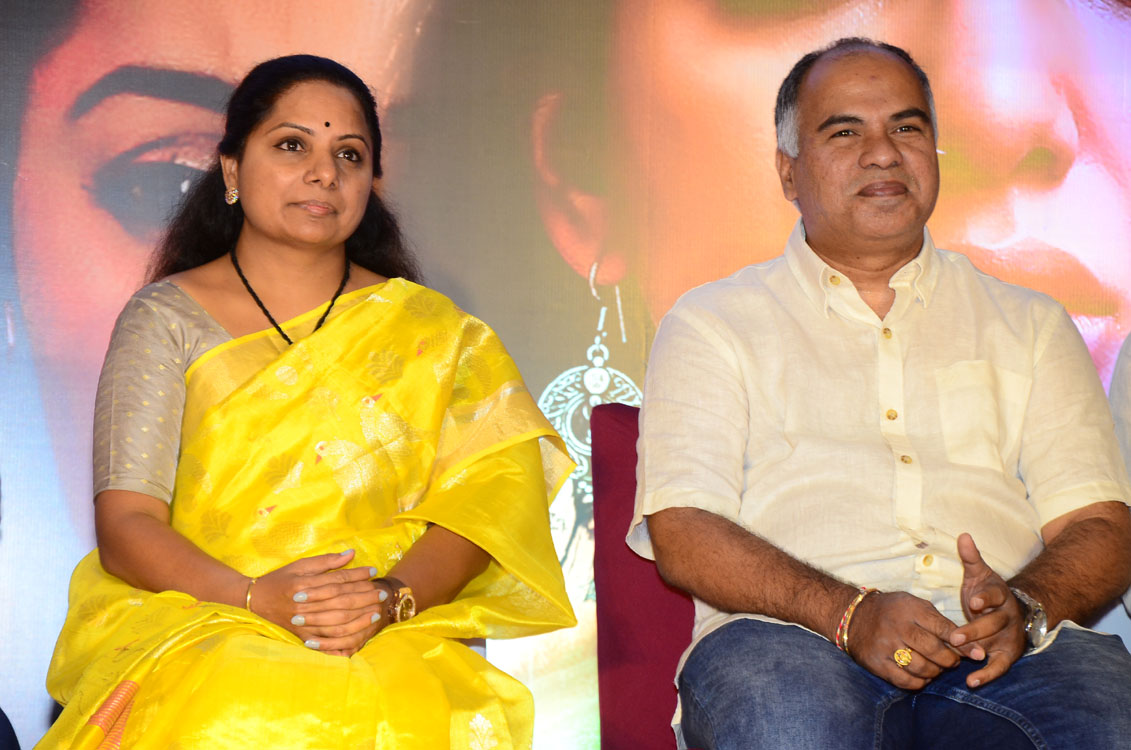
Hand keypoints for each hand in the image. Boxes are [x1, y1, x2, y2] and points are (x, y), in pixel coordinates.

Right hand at [249, 550, 387, 654]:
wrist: (255, 601)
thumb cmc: (280, 579)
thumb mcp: (300, 565)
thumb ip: (326, 561)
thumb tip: (351, 554)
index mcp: (304, 583)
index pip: (336, 579)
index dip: (356, 575)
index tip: (373, 571)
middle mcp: (304, 604)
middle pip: (340, 601)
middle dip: (363, 596)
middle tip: (381, 593)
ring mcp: (303, 622)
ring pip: (335, 622)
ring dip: (358, 618)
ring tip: (375, 612)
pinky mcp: (301, 636)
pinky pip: (324, 641)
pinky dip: (341, 641)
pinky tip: (357, 638)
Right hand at [846, 590, 960, 688]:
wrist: (854, 617)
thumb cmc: (892, 611)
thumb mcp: (914, 605)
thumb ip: (939, 622)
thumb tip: (968, 644)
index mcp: (910, 610)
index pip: (943, 629)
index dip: (964, 644)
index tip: (978, 654)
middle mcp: (898, 627)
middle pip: (934, 651)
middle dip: (950, 660)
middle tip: (952, 661)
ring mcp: (886, 646)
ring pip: (922, 668)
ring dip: (935, 671)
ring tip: (937, 667)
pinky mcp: (877, 663)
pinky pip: (905, 681)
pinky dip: (919, 682)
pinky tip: (921, 676)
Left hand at [949, 533, 1025, 687]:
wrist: (1009, 612)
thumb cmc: (986, 593)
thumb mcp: (979, 574)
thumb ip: (971, 557)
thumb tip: (963, 535)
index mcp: (1000, 594)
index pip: (994, 595)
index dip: (985, 598)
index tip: (974, 602)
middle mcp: (1008, 617)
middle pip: (994, 624)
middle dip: (975, 630)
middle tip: (956, 637)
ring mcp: (1009, 637)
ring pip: (996, 645)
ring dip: (979, 652)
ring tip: (962, 658)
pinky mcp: (1007, 654)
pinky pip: (999, 667)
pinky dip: (987, 675)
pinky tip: (971, 682)